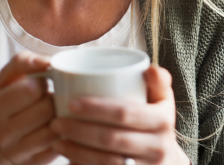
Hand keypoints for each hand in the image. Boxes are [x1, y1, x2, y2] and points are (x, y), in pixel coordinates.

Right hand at [0, 51, 59, 164]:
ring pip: (55, 130)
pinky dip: (65, 135)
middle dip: (55, 99)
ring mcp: (17, 153)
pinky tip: (61, 127)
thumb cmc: (9, 98)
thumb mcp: (9, 77)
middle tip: (54, 97)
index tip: (41, 83)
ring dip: (62, 117)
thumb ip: (24, 61)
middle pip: (46, 110)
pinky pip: (59, 147)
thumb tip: (46, 62)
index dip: (42, 82)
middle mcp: (2, 134)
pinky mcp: (33, 164)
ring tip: (57, 111)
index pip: (31, 89)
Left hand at [50, 65, 189, 164]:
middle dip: (79, 130)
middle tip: (56, 122)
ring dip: (76, 151)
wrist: (167, 161)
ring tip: (57, 141)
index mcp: (163, 120)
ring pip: (106, 162)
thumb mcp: (163, 100)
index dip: (96, 108)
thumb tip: (150, 69)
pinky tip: (68, 160)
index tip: (71, 102)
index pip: (125, 113)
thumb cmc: (156, 122)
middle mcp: (158, 147)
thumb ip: (158, 81)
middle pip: (111, 139)